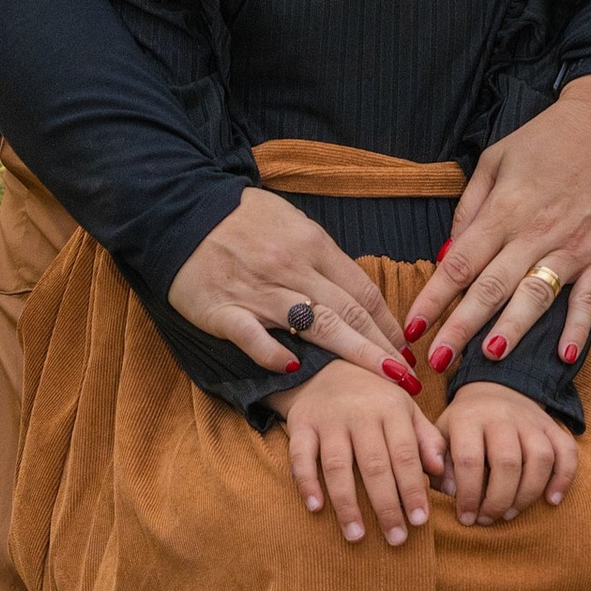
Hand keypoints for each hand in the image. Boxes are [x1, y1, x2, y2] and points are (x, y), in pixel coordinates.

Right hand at [168, 186, 413, 383]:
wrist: (181, 211)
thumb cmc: (241, 218)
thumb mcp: (291, 222)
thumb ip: (320, 255)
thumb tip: (351, 288)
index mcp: (312, 245)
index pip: (361, 291)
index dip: (388, 323)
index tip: (406, 349)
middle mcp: (292, 268)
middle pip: (349, 312)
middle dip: (384, 347)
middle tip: (409, 377)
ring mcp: (259, 290)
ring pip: (316, 325)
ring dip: (354, 354)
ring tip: (382, 379)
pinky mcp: (224, 310)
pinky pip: (252, 335)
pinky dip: (273, 353)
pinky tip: (291, 368)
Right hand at [286, 365, 450, 546]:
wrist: (328, 365)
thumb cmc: (375, 397)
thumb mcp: (406, 409)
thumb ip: (426, 439)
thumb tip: (441, 472)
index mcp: (391, 408)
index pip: (405, 455)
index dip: (412, 490)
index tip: (420, 521)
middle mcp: (360, 412)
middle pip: (375, 465)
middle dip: (386, 506)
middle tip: (396, 540)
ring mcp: (329, 418)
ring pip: (338, 466)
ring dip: (348, 504)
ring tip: (357, 536)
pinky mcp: (301, 424)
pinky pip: (302, 456)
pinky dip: (307, 482)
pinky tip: (316, 508)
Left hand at [411, 73, 590, 377]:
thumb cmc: (548, 139)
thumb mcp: (496, 158)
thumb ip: (470, 207)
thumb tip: (447, 254)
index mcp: (505, 207)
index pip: (460, 262)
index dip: (434, 298)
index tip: (412, 327)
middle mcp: (536, 231)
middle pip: (491, 287)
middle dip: (460, 328)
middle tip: (436, 362)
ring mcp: (573, 245)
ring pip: (535, 296)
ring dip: (511, 330)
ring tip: (488, 360)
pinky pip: (589, 299)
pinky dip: (577, 328)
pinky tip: (565, 357)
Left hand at [440, 380, 575, 524]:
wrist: (494, 388)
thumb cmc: (464, 424)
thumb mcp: (441, 433)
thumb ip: (436, 459)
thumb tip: (447, 491)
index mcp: (469, 417)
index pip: (469, 459)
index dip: (468, 494)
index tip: (466, 518)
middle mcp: (502, 415)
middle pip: (508, 462)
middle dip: (498, 500)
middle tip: (488, 519)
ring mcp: (531, 420)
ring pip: (540, 458)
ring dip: (528, 494)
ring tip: (511, 513)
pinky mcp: (552, 425)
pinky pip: (567, 451)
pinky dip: (563, 479)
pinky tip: (551, 500)